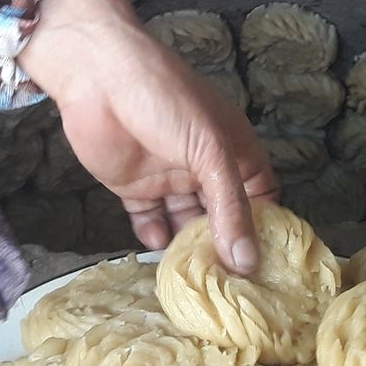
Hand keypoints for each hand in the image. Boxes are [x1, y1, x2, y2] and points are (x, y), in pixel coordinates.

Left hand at [17, 0, 277, 272]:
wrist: (97, 74)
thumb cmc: (165, 99)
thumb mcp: (210, 152)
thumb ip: (229, 208)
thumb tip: (247, 262)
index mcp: (233, 150)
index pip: (261, 197)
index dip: (266, 230)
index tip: (268, 270)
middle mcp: (204, 166)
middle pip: (222, 217)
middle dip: (224, 248)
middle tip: (229, 291)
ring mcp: (168, 176)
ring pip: (184, 222)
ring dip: (188, 248)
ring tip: (195, 281)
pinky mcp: (132, 185)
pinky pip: (148, 219)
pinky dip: (153, 236)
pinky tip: (158, 250)